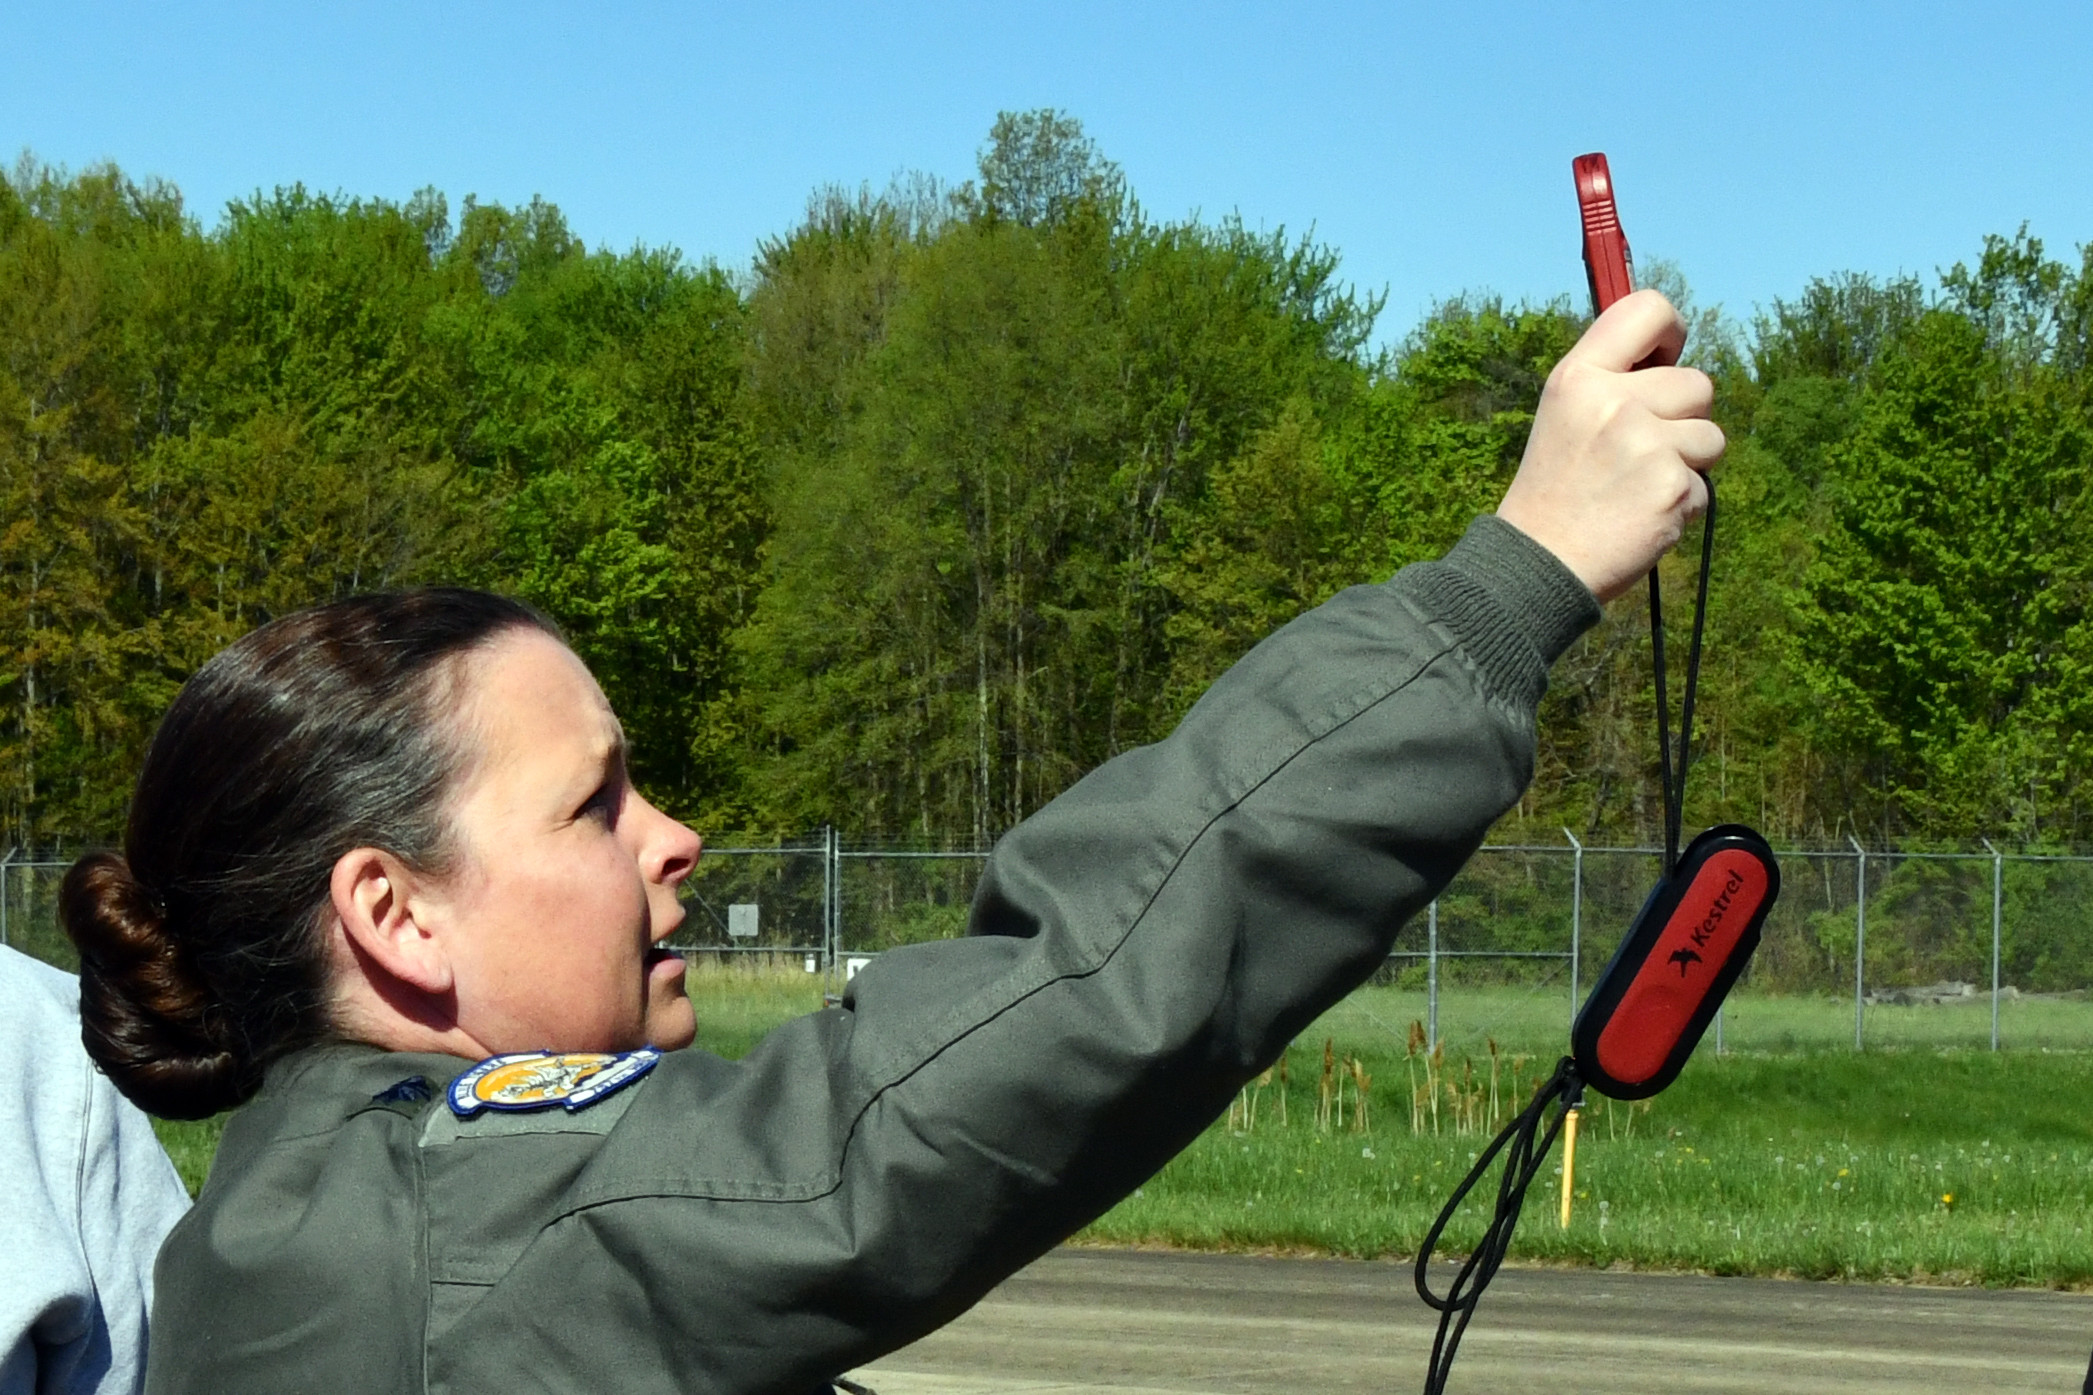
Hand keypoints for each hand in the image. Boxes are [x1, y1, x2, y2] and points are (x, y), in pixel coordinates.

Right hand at [1495, 289, 1723, 601]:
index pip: (1648, 309)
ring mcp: (1645, 443)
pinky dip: (1682, 505)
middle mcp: (1612, 401)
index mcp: (1579, 376)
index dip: (1671, 333)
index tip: (1663, 362)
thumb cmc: (1556, 489)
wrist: (1540, 563)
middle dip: (1683, 419)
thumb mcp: (1564, 415)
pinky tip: (1641, 516)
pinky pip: (1706, 485)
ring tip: (1638, 486)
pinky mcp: (1673, 486)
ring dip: (1687, 463)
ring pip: (1712, 436)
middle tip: (1637, 453)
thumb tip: (1667, 355)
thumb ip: (1610, 380)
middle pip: (1697, 384)